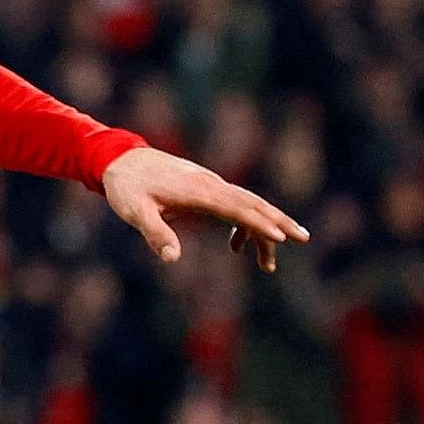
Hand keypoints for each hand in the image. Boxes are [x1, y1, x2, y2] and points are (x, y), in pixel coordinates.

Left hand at [101, 146, 308, 269]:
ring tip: (268, 263)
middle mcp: (211, 185)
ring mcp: (210, 184)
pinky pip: (233, 205)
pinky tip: (237, 247)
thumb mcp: (135, 212)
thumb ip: (155, 234)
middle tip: (304, 239)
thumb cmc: (127, 187)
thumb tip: (172, 259)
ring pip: (247, 205)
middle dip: (279, 222)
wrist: (120, 159)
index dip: (259, 224)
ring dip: (263, 229)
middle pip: (253, 203)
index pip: (237, 208)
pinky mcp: (205, 188)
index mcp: (199, 191)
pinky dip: (243, 224)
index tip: (281, 238)